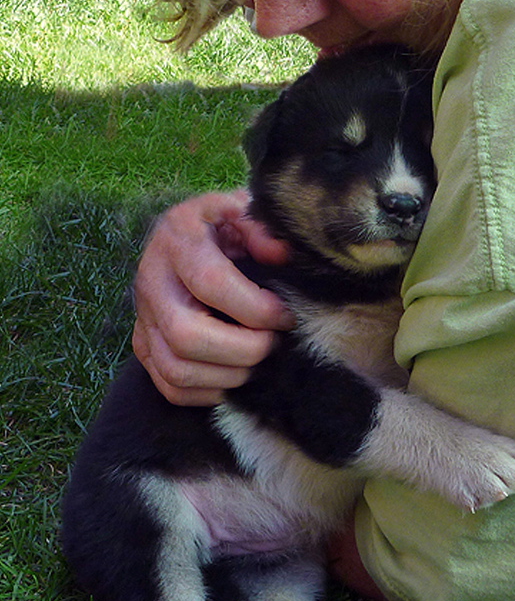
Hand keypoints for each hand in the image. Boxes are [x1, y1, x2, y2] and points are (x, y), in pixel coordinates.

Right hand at [132, 190, 294, 405]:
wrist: (186, 235)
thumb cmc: (224, 225)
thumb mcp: (242, 209)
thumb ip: (261, 227)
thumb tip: (280, 254)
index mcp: (177, 238)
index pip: (211, 284)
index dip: (256, 308)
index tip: (285, 316)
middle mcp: (151, 280)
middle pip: (187, 336)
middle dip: (243, 350)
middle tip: (273, 343)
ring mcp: (142, 317)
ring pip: (176, 369)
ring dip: (229, 376)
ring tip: (258, 360)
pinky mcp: (142, 345)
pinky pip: (169, 387)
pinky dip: (208, 391)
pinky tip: (236, 374)